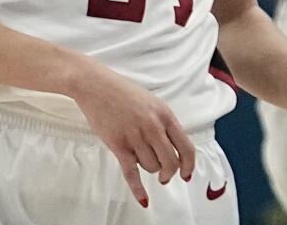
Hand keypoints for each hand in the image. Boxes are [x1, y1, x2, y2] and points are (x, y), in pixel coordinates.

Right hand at [69, 61, 195, 206]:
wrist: (96, 86)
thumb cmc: (124, 93)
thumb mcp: (153, 103)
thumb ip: (164, 124)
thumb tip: (174, 148)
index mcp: (165, 115)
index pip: (187, 147)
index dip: (189, 165)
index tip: (187, 174)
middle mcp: (153, 127)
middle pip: (171, 162)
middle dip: (169, 174)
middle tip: (164, 177)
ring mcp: (135, 136)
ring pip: (151, 167)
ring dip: (149, 169)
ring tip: (142, 161)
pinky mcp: (118, 144)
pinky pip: (132, 173)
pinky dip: (138, 189)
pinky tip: (144, 200)